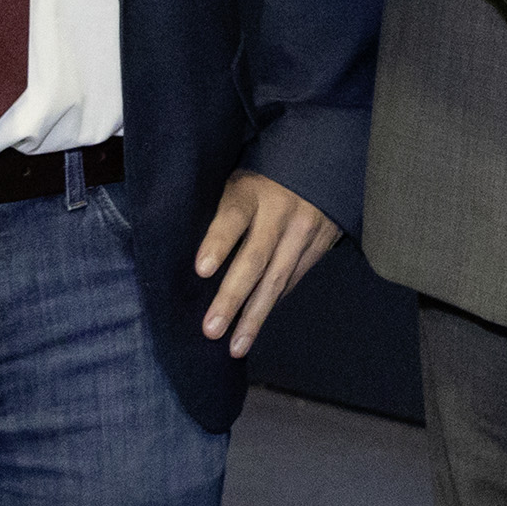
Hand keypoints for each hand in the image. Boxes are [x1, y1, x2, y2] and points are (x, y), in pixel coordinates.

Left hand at [195, 173, 342, 358]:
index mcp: (252, 190)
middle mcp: (281, 211)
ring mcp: (304, 230)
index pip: (233, 216)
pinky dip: (273, 302)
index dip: (218, 241)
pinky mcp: (320, 244)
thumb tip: (182, 251)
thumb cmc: (264, 173)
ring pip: (277, 278)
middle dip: (232, 297)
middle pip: (255, 258)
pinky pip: (293, 279)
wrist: (325, 159)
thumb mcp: (238, 177)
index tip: (202, 269)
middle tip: (211, 329)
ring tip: (235, 346)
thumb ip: (219, 207)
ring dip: (255, 315)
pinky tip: (256, 324)